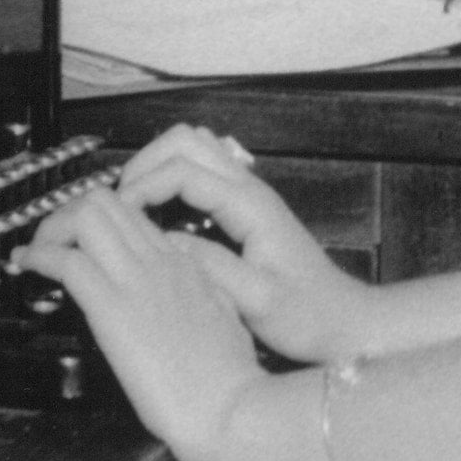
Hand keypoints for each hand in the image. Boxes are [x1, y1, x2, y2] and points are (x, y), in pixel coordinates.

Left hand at [15, 189, 264, 460]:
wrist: (230, 403)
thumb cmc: (229, 374)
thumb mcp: (225, 316)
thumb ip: (200, 292)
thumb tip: (183, 288)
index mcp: (187, 264)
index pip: (134, 214)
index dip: (99, 220)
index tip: (80, 241)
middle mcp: (161, 261)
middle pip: (106, 202)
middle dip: (67, 214)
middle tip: (50, 242)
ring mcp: (139, 281)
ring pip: (86, 217)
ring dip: (51, 228)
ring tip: (37, 252)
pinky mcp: (114, 309)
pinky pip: (68, 262)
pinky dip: (39, 256)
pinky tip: (27, 264)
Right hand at [112, 124, 371, 363]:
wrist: (342, 320)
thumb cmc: (307, 316)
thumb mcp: (258, 301)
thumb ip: (212, 269)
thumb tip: (164, 243)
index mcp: (251, 206)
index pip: (184, 170)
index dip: (144, 186)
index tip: (119, 218)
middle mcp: (251, 190)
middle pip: (187, 140)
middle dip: (145, 163)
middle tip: (119, 206)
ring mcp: (249, 195)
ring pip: (194, 148)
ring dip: (158, 165)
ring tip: (133, 207)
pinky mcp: (245, 208)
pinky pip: (201, 171)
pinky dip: (171, 178)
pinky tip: (158, 215)